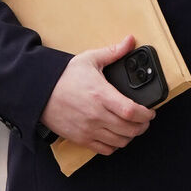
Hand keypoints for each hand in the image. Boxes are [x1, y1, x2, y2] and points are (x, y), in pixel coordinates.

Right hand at [39, 35, 154, 154]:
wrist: (40, 92)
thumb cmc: (64, 76)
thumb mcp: (89, 59)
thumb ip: (113, 52)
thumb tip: (130, 41)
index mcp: (101, 95)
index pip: (131, 111)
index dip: (146, 115)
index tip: (150, 112)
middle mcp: (96, 115)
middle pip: (129, 130)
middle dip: (142, 126)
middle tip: (145, 120)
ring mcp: (88, 129)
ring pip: (119, 141)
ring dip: (130, 136)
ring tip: (132, 128)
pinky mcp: (81, 138)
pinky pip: (105, 150)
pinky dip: (115, 145)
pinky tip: (116, 136)